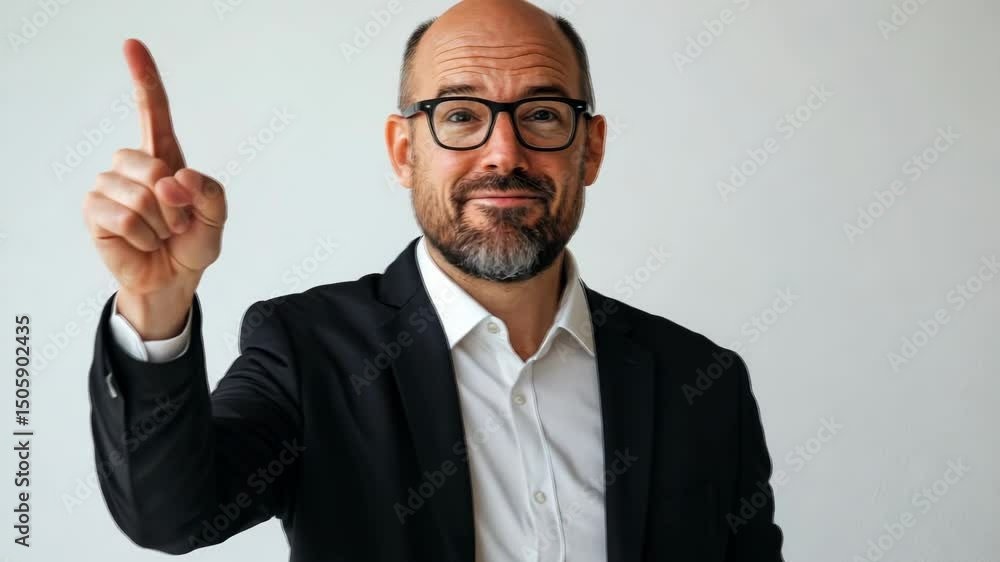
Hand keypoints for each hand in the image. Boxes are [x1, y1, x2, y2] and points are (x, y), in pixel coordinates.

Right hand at [82, 38, 226, 337]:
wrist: (172, 279)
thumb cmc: (192, 244)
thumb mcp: (216, 218)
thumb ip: (209, 193)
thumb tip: (173, 180)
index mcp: (164, 157)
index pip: (154, 111)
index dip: (144, 78)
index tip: (132, 45)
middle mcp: (133, 165)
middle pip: (154, 164)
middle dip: (176, 203)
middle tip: (177, 223)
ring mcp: (109, 185)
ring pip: (141, 195)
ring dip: (161, 224)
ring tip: (160, 234)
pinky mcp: (94, 210)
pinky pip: (125, 217)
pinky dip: (144, 236)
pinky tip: (143, 243)